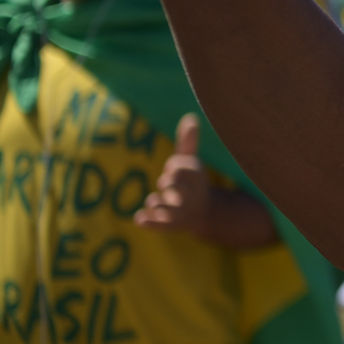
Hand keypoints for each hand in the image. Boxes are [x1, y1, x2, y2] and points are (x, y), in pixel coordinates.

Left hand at [135, 113, 211, 235]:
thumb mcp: (191, 160)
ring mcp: (181, 212)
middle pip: (178, 188)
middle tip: (164, 184)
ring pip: (169, 208)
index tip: (171, 166)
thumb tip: (191, 117)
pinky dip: (150, 222)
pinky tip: (139, 218)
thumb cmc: (191, 181)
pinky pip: (161, 225)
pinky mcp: (171, 226)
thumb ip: (188, 141)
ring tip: (153, 200)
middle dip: (170, 185)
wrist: (203, 212)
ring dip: (158, 204)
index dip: (177, 166)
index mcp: (196, 177)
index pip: (185, 169)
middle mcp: (190, 195)